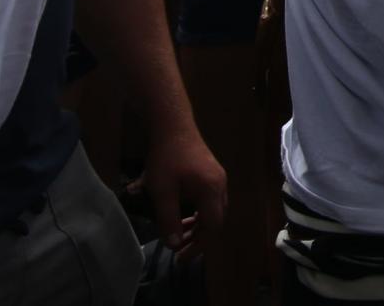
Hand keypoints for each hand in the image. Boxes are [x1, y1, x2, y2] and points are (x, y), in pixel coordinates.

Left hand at [141, 121, 227, 255]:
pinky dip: (198, 214)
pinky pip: (210, 201)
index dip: (198, 245)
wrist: (173, 126)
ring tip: (179, 235)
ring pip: (213, 211)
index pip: (212, 227)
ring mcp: (218, 178)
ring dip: (198, 226)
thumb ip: (169, 219)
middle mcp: (220, 186)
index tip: (180, 257)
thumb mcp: (162, 191)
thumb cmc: (167, 158)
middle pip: (216, 220)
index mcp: (211, 191)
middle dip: (199, 239)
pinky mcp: (212, 174)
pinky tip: (184, 215)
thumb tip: (173, 243)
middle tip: (179, 251)